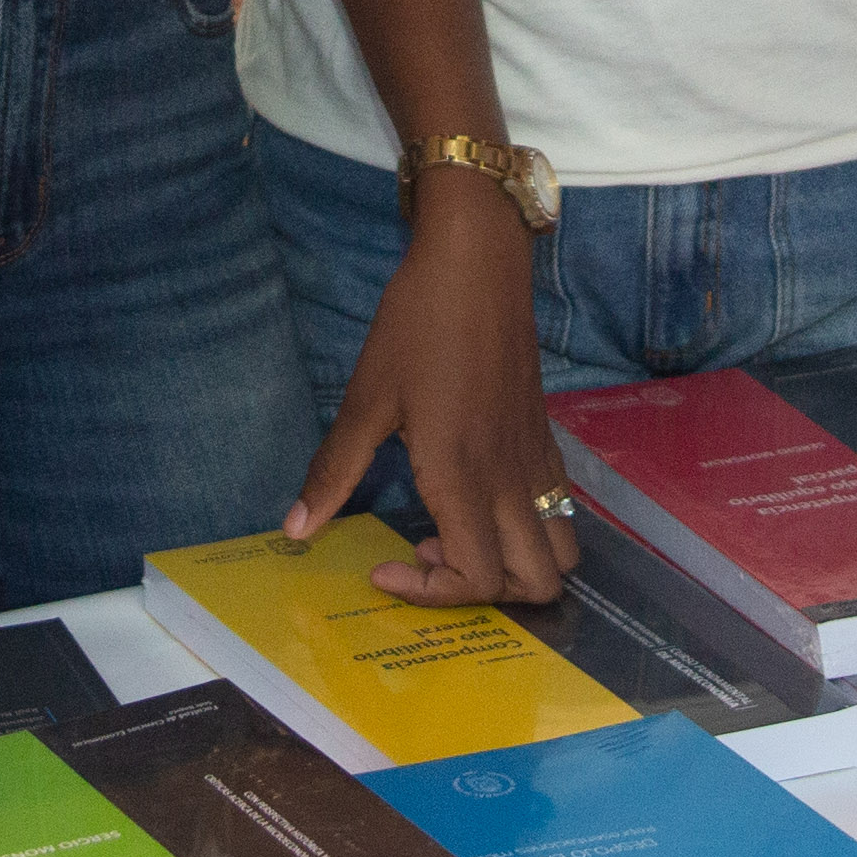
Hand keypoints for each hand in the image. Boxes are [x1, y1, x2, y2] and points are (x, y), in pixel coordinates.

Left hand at [286, 179, 571, 607]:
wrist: (478, 262)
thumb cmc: (418, 325)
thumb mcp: (366, 398)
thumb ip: (334, 470)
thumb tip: (295, 529)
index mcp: (464, 478)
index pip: (475, 578)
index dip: (432, 592)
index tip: (385, 562)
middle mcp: (512, 481)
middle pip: (536, 583)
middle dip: (486, 594)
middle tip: (429, 552)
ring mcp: (537, 461)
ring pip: (562, 552)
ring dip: (518, 566)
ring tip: (461, 532)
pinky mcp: (545, 438)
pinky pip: (558, 509)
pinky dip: (529, 530)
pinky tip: (479, 497)